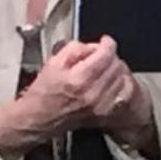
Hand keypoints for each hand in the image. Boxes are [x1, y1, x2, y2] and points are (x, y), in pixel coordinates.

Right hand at [0, 36, 146, 151]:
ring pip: (121, 77)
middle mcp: (93, 92)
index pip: (106, 54)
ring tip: (103, 68)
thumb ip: (75, 49)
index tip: (105, 41)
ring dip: (115, 69)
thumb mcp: (53, 63)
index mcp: (79, 78)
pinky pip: (123, 93)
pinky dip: (120, 84)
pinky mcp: (103, 112)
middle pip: (116, 64)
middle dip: (110, 56)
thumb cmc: (43, 93)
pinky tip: (110, 81)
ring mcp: (100, 104)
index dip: (107, 43)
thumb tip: (93, 46)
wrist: (37, 118)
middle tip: (100, 55)